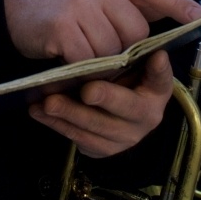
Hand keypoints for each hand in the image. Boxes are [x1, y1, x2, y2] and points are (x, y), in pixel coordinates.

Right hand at [4, 0, 200, 61]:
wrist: (6, 7)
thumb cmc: (52, 3)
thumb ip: (120, 4)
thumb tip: (157, 29)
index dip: (178, 3)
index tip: (199, 17)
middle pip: (136, 33)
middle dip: (124, 50)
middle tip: (98, 49)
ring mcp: (80, 4)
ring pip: (113, 51)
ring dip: (99, 62)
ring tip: (79, 53)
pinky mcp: (63, 28)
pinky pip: (89, 62)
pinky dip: (82, 69)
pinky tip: (67, 60)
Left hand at [29, 52, 173, 157]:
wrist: (111, 105)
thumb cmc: (119, 75)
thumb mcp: (129, 62)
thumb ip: (133, 53)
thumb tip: (146, 50)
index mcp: (157, 91)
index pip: (161, 78)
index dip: (158, 70)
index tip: (156, 57)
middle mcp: (146, 118)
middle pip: (126, 108)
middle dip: (105, 98)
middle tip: (86, 90)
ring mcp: (125, 137)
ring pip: (97, 128)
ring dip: (70, 115)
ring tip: (48, 102)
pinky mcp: (103, 149)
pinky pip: (78, 139)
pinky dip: (56, 125)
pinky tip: (38, 111)